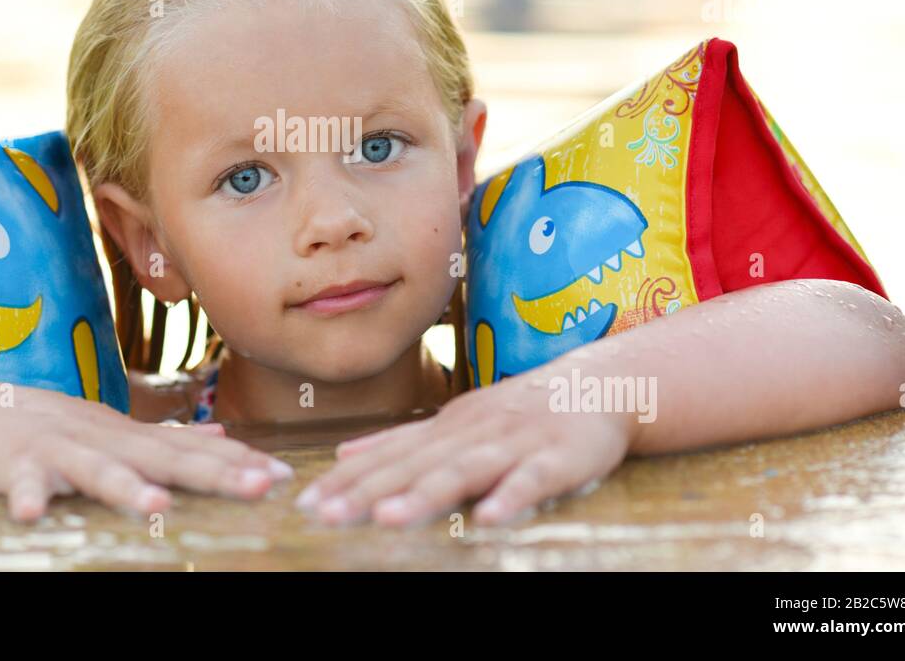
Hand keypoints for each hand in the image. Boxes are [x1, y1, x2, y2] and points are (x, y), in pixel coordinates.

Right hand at [0, 380, 293, 521]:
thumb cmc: (51, 426)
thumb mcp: (115, 431)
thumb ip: (166, 438)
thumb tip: (222, 437)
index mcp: (130, 438)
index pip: (193, 450)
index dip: (238, 461)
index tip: (283, 476)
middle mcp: (104, 440)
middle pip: (163, 458)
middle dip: (211, 473)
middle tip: (257, 486)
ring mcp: (60, 450)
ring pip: (97, 469)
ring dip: (125, 488)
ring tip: (157, 508)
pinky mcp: (15, 464)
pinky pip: (22, 484)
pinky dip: (27, 497)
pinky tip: (33, 517)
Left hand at [294, 371, 634, 526]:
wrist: (598, 386)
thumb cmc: (520, 413)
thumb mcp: (455, 422)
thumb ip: (402, 441)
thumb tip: (341, 454)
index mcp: (444, 428)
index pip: (388, 457)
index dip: (347, 481)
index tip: (306, 503)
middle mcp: (471, 432)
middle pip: (414, 466)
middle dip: (368, 491)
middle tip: (324, 515)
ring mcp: (514, 443)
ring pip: (464, 470)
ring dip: (426, 494)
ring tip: (387, 518)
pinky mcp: (558, 458)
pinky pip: (533, 480)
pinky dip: (511, 497)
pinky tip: (489, 519)